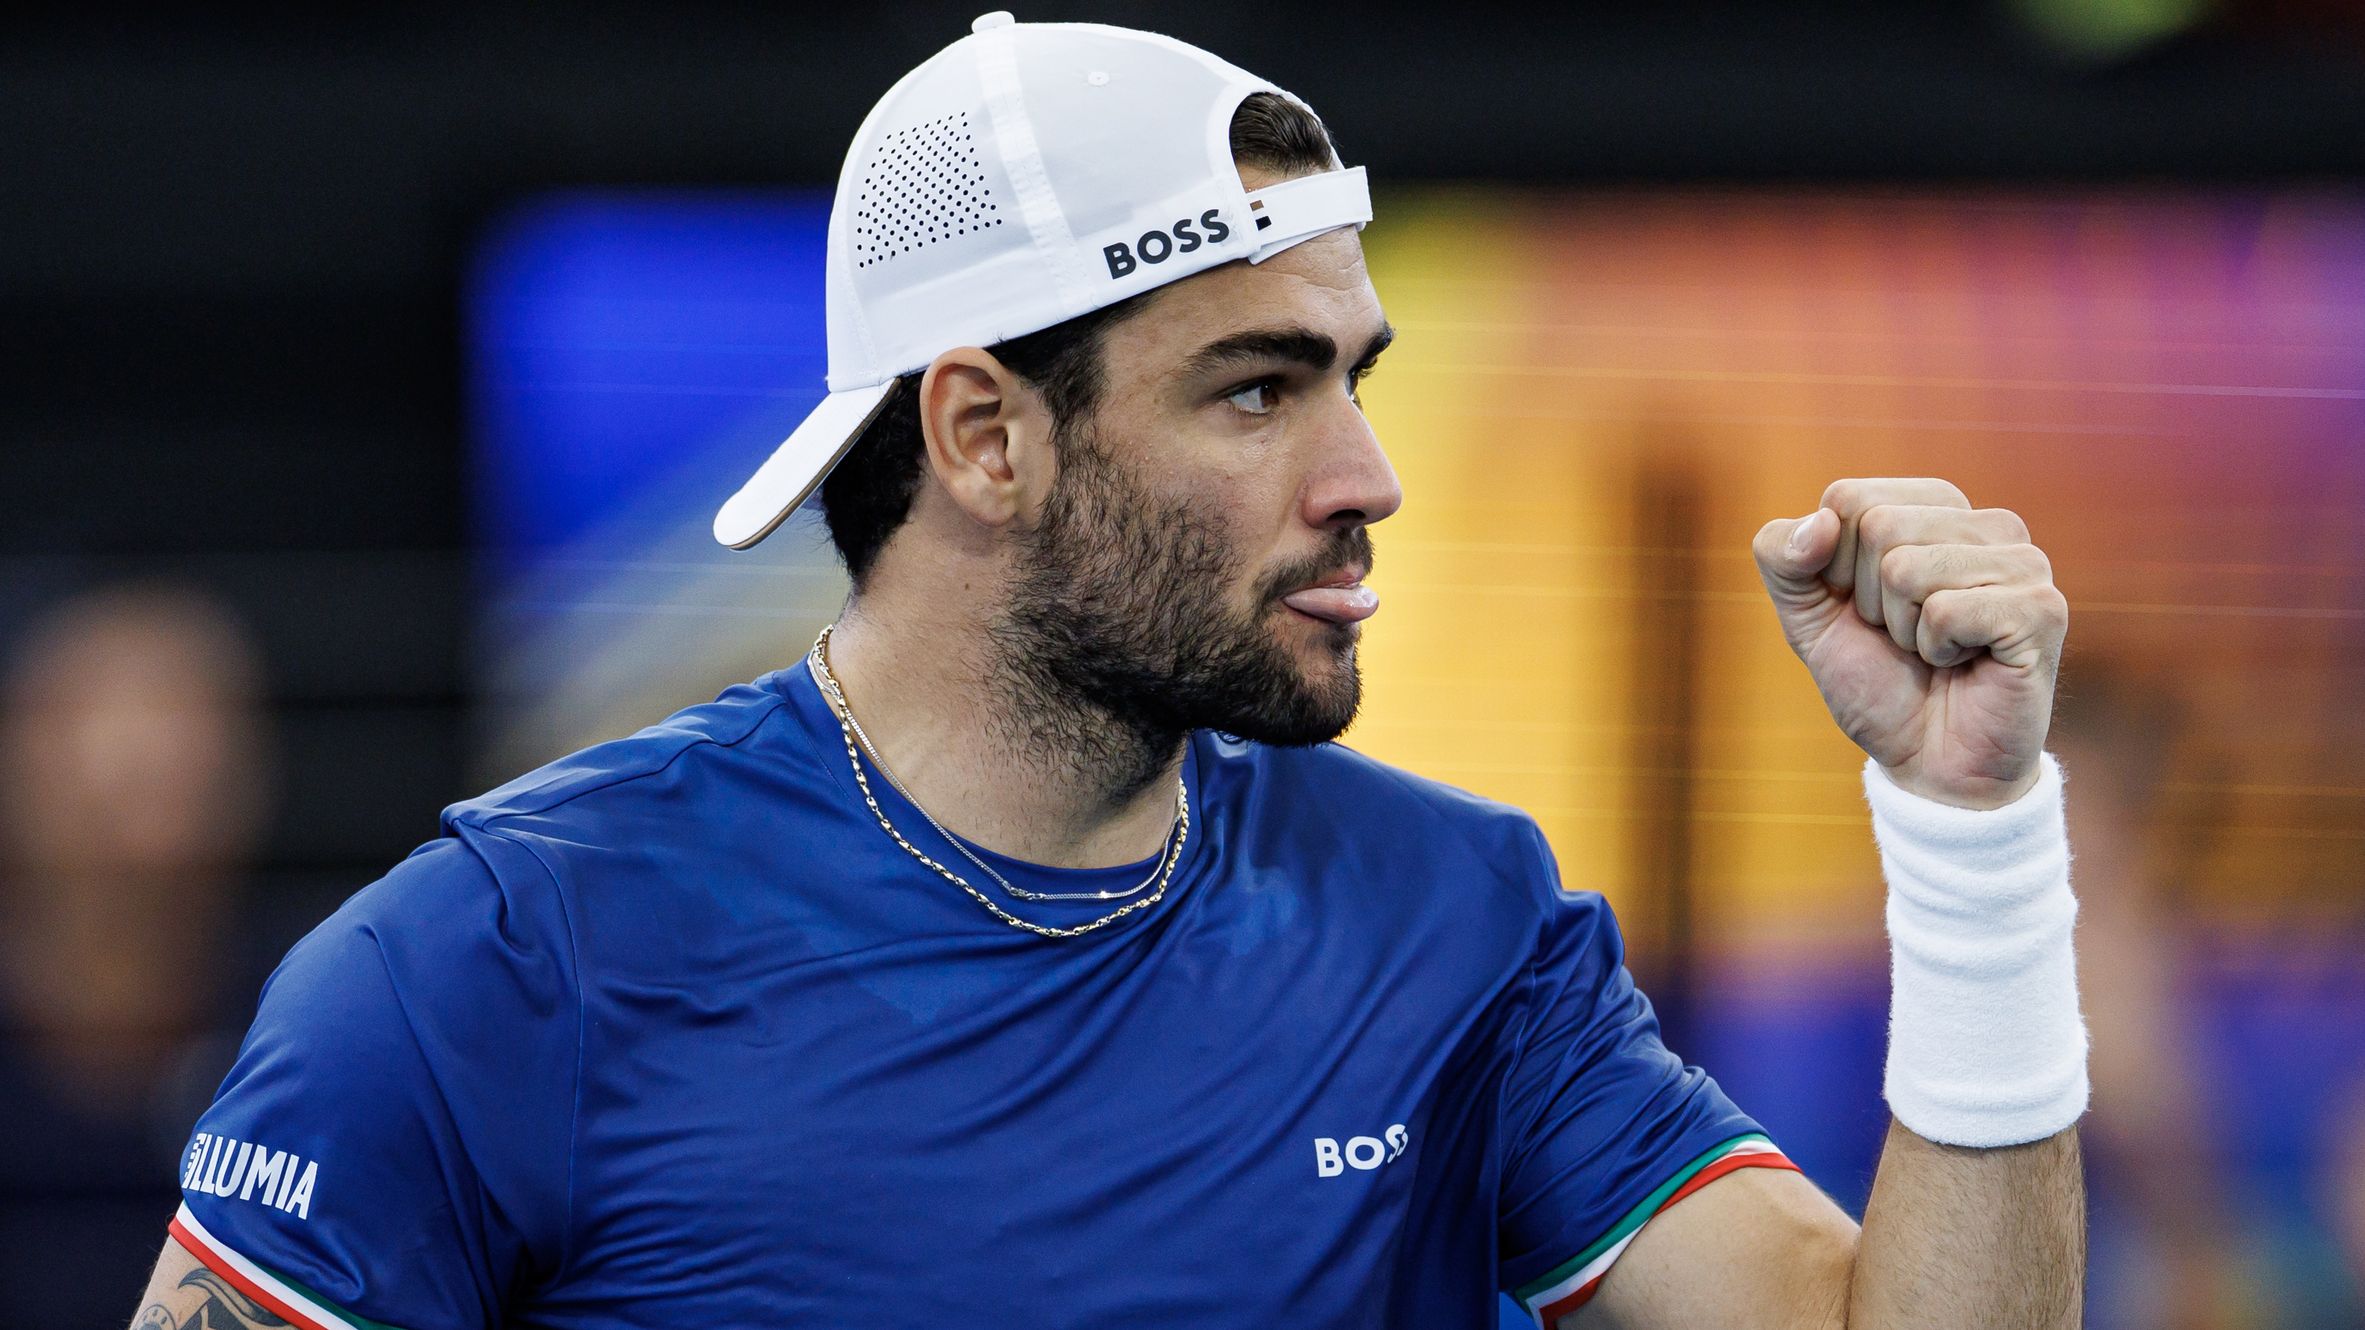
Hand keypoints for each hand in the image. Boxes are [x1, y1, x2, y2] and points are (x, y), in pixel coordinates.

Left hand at [1751, 478, 2066, 808]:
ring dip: (1903, 629)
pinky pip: (1946, 611)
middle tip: (1905, 638)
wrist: (1930, 764)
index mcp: (1935, 508)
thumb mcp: (1807, 616)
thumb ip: (1783, 557)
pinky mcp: (2041, 608)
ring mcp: (2024, 561)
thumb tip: (1820, 520)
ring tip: (1935, 652)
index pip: (1847, 498)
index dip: (1834, 567)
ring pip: (1907, 568)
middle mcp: (1988, 522)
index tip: (1866, 609)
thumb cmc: (1878, 683)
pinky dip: (1937, 651)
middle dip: (1869, 600)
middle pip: (1877, 527)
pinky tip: (1965, 664)